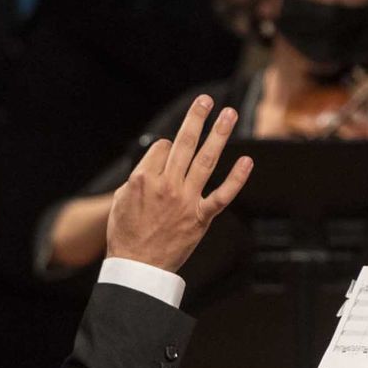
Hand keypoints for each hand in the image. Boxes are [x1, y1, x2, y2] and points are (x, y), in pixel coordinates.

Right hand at [106, 95, 252, 272]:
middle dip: (196, 118)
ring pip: (205, 160)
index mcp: (142, 178)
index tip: (166, 157)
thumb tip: (154, 164)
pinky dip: (236, 179)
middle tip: (206, 100)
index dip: (164, 149)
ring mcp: (185, 200)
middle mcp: (166, 185)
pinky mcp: (200, 218)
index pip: (162, 148)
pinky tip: (247, 162)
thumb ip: (139, 178)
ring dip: (219, 134)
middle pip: (184, 143)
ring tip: (228, 114)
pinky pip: (222, 195)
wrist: (137, 267)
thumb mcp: (120, 199)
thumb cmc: (126, 235)